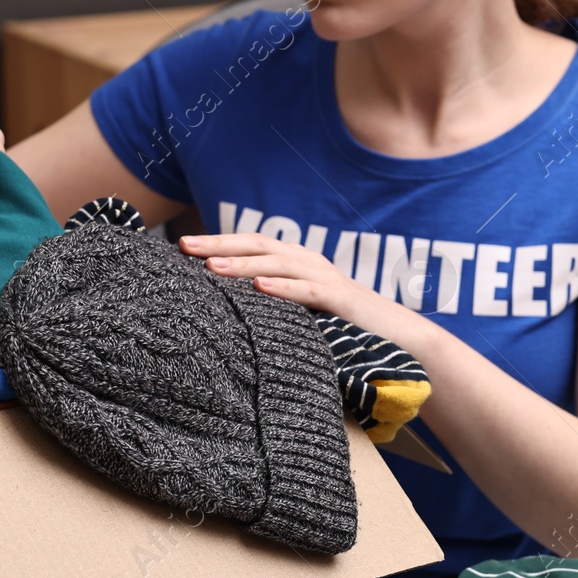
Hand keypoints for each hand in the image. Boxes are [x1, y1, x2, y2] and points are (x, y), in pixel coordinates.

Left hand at [179, 232, 373, 317]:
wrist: (397, 335)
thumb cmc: (342, 326)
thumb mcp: (299, 311)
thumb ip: (269, 304)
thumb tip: (225, 310)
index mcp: (294, 262)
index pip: (249, 245)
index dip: (216, 242)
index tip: (180, 246)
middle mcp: (306, 262)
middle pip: (257, 245)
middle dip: (219, 244)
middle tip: (184, 246)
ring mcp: (324, 278)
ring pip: (277, 264)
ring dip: (243, 263)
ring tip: (211, 266)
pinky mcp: (341, 300)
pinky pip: (309, 291)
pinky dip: (284, 288)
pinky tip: (259, 287)